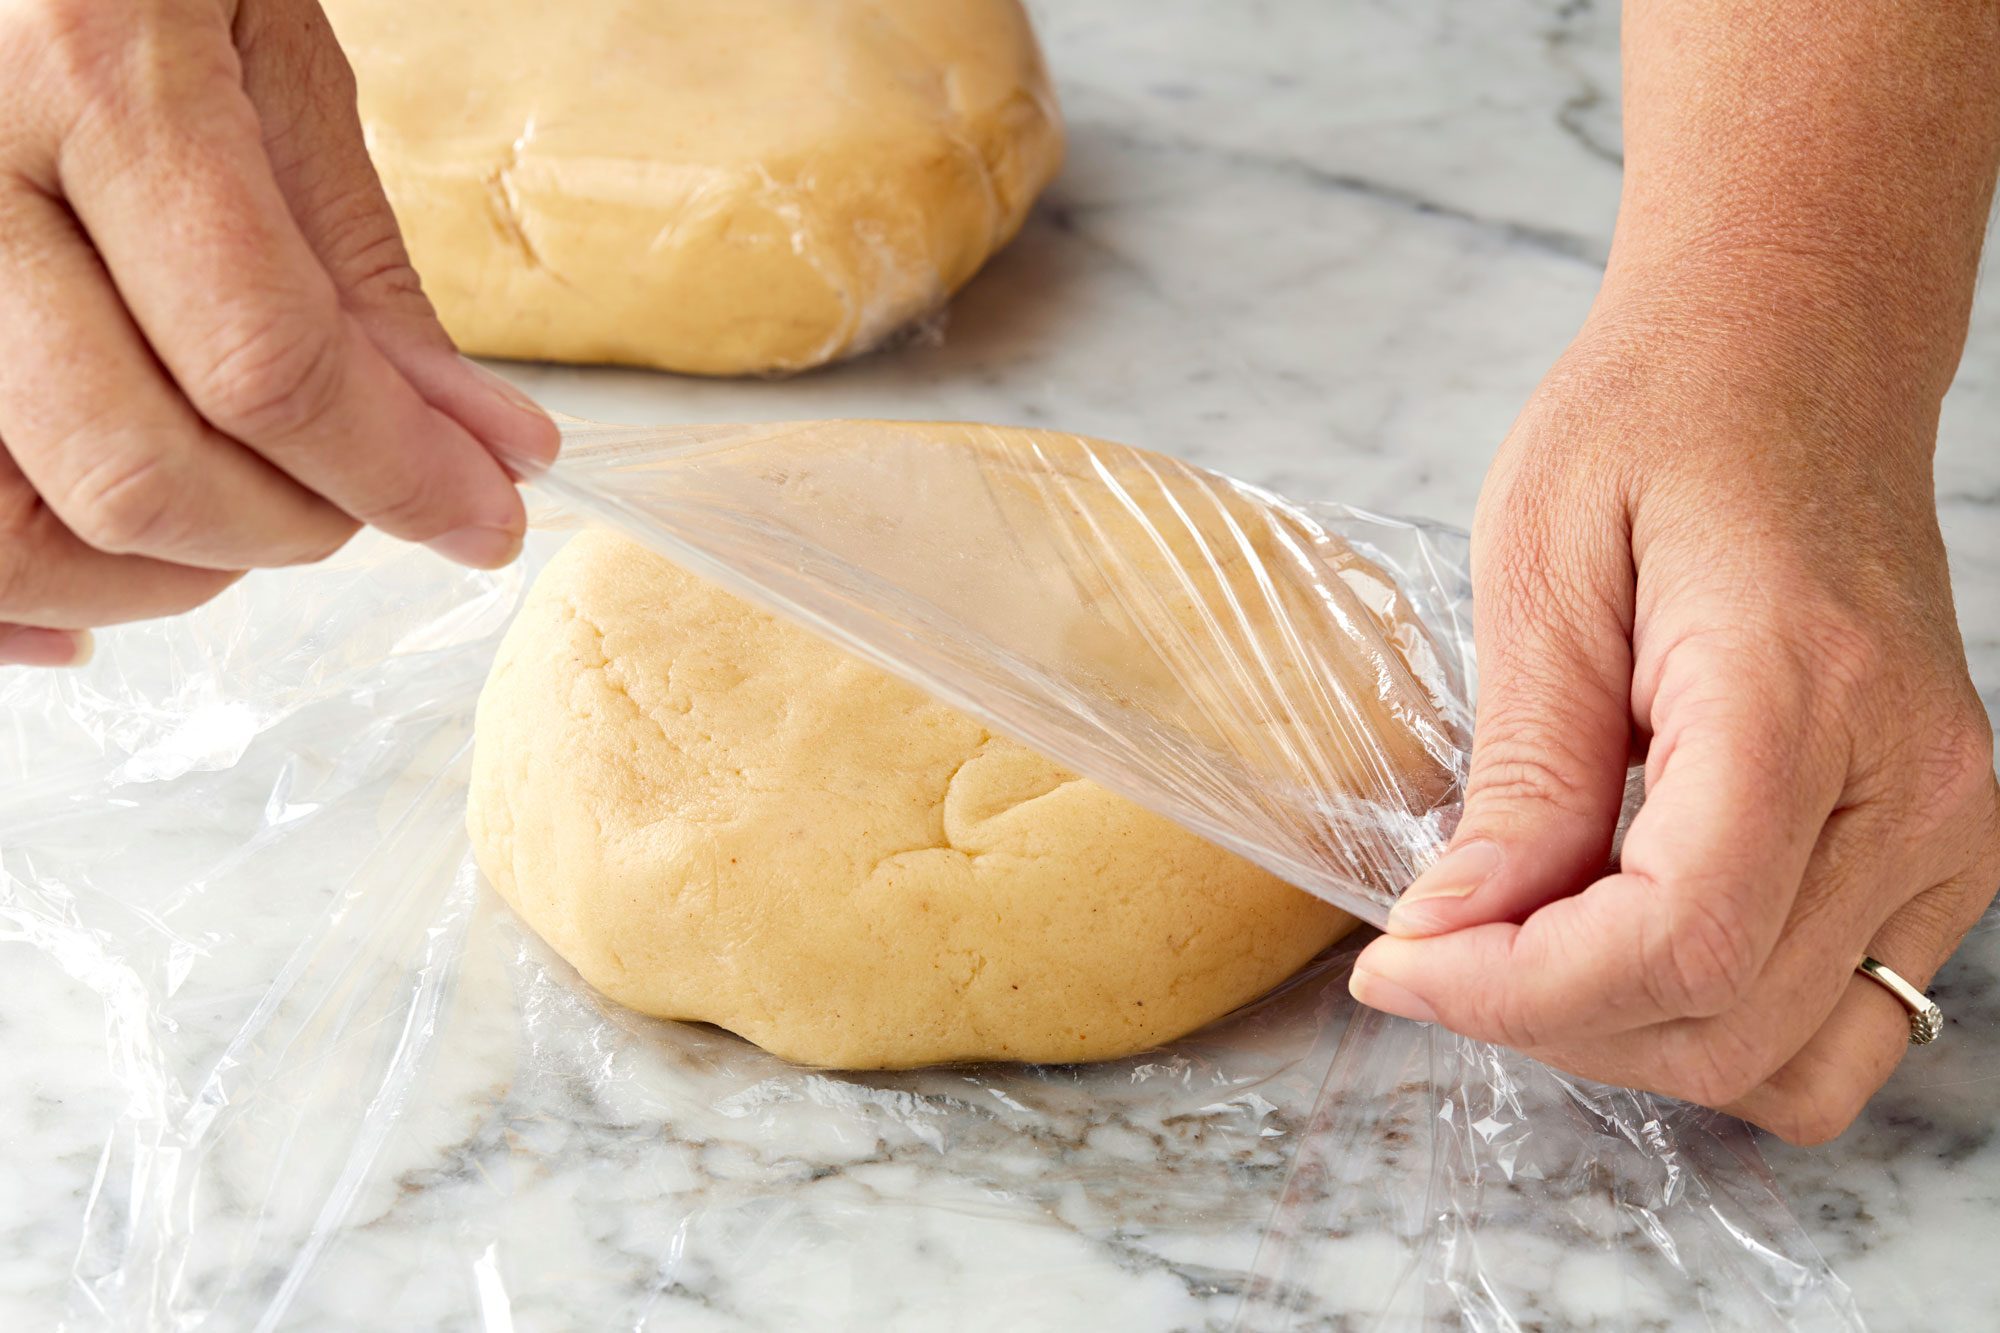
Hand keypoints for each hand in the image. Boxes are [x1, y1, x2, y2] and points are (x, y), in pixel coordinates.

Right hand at [0, 0, 558, 666]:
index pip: (264, 362)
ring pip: (11, 531)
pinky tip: (127, 586)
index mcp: (88, 75)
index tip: (487, 511)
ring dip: (169, 574)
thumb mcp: (275, 59)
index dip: (398, 470)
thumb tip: (483, 448)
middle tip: (374, 497)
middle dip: (297, 526)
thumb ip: (362, 272)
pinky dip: (32, 601)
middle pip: (131, 471)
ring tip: (261, 512)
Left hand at [1349, 272, 1999, 1144]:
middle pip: (1725, 1023)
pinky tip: (1617, 937)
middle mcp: (1917, 787)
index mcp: (1802, 693)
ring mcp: (1953, 831)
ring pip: (1793, 1062)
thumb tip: (1450, 937)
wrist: (1794, 358)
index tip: (1396, 968)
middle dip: (1549, 1021)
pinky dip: (1714, 1021)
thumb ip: (1521, 774)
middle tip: (1435, 950)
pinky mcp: (1946, 851)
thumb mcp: (1539, 569)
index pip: (1676, 938)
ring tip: (1525, 948)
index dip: (1516, 992)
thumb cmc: (1656, 425)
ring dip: (1631, 1042)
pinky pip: (1839, 1021)